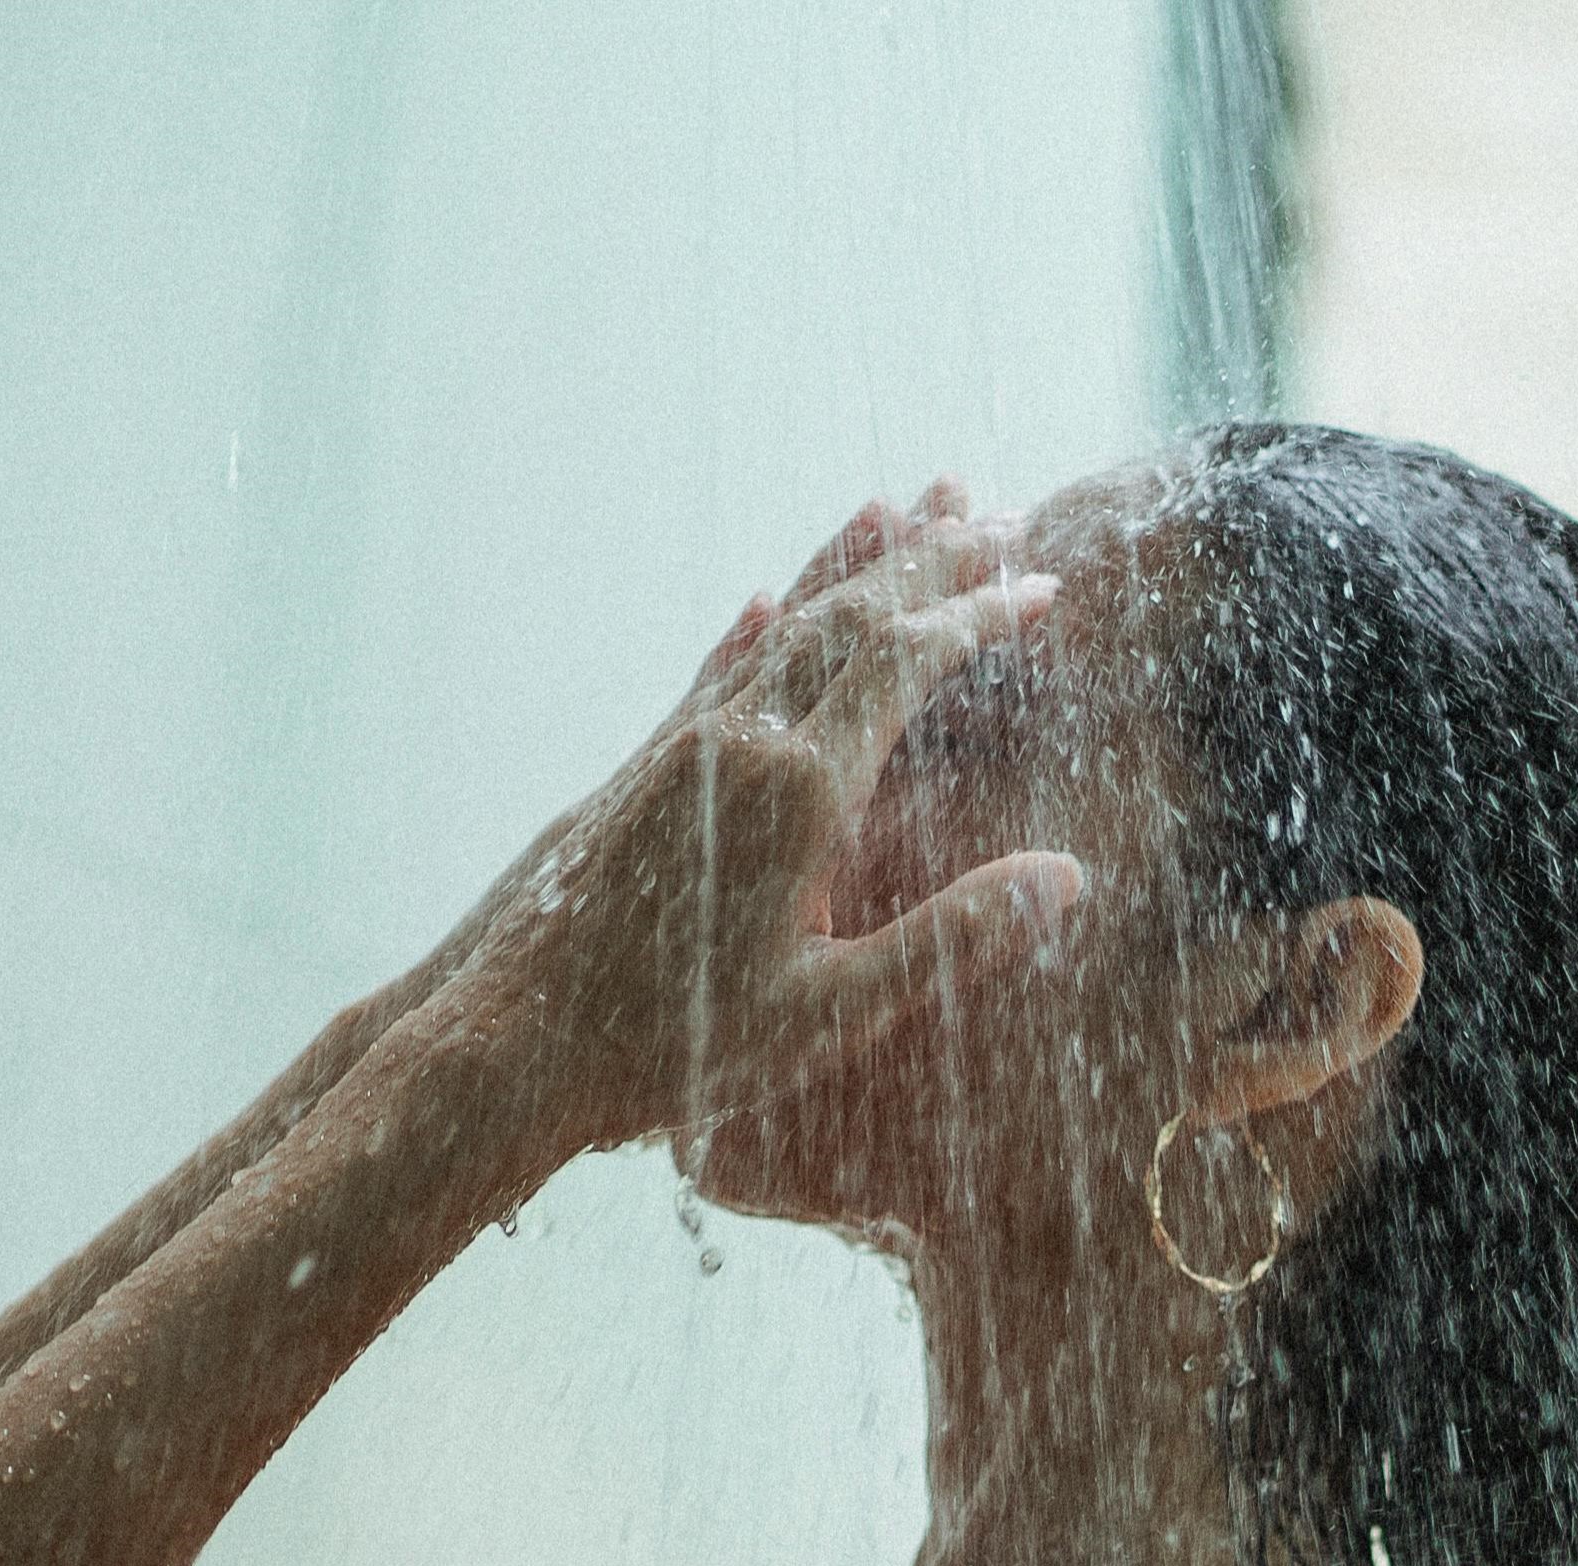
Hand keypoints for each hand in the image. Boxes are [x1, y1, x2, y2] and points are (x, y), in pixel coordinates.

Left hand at [415, 484, 1082, 1157]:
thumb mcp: (832, 1015)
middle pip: (851, 617)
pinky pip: (716, 669)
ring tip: (899, 506)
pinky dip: (759, 624)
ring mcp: (684, 748)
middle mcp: (739, 742)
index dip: (980, 614)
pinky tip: (768, 600)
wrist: (512, 1042)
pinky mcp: (640, 771)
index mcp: (800, 790)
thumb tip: (1065, 877)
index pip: (908, 662)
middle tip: (997, 511)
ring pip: (783, 624)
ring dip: (850, 564)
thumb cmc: (672, 1047)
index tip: (1042, 584)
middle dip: (930, 558)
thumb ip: (952, 938)